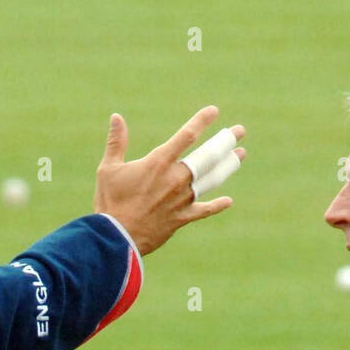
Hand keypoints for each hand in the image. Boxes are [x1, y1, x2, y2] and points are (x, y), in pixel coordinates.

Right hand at [93, 105, 245, 255]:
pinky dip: (216, 206)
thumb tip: (116, 117)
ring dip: (228, 165)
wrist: (116, 238)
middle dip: (225, 141)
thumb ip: (116, 142)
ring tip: (241, 154)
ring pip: (212, 179)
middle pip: (208, 156)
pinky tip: (228, 201)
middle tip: (240, 131)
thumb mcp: (108, 168)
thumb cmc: (110, 202)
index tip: (214, 111)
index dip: (202, 121)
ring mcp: (181, 199)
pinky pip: (204, 210)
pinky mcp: (181, 218)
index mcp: (159, 163)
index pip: (186, 136)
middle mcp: (176, 178)